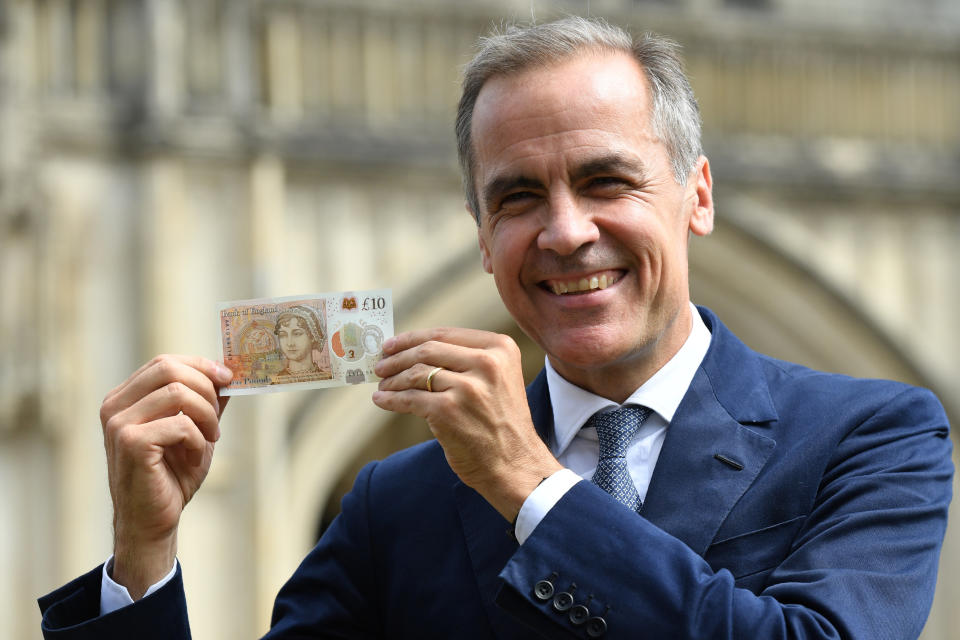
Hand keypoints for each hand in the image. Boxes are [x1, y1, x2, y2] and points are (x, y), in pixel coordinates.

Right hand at [100, 354, 232, 598]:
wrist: (152, 521)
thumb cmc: (170, 476)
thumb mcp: (195, 431)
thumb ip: (205, 402)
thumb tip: (227, 374)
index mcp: (125, 398)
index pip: (164, 362)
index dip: (199, 365)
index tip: (227, 377)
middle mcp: (115, 406)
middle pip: (168, 368)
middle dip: (205, 387)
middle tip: (218, 416)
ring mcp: (119, 424)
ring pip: (178, 393)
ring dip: (206, 416)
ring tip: (210, 439)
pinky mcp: (131, 443)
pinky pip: (180, 424)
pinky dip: (198, 440)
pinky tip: (195, 458)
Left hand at [372, 328, 561, 520]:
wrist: (515, 464)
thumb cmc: (501, 423)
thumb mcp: (497, 379)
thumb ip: (466, 360)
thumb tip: (416, 350)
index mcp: (500, 348)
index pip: (445, 333)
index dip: (413, 338)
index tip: (393, 344)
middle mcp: (486, 363)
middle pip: (427, 350)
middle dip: (397, 357)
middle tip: (381, 365)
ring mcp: (467, 387)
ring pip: (415, 374)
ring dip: (392, 380)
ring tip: (383, 385)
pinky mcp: (448, 411)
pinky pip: (409, 399)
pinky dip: (391, 400)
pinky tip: (382, 401)